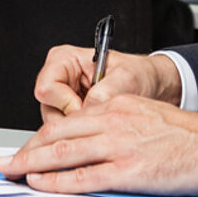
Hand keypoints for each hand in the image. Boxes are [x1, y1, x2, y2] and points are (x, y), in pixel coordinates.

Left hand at [0, 94, 197, 196]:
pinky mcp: (128, 170)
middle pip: (58, 135)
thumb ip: (121, 124)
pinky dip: (57, 181)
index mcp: (118, 106)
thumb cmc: (190, 135)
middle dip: (27, 149)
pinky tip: (41, 183)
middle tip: (6, 161)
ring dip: (31, 163)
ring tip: (12, 172)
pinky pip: (83, 177)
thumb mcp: (148, 116)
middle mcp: (113, 121)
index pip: (70, 121)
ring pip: (63, 153)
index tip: (26, 147)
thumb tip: (97, 143)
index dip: (43, 136)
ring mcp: (119, 145)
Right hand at [32, 45, 181, 123]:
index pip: (47, 88)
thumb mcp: (127, 78)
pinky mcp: (69, 116)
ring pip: (55, 126)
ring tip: (101, 123)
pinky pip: (66, 134)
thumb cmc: (138, 75)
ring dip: (78, 131)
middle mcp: (59, 78)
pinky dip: (82, 136)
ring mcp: (62, 99)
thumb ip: (105, 91)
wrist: (150, 86)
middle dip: (71, 122)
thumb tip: (88, 108)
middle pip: (47, 110)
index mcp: (64, 60)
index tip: (86, 108)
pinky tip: (99, 130)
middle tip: (96, 121)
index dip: (65, 103)